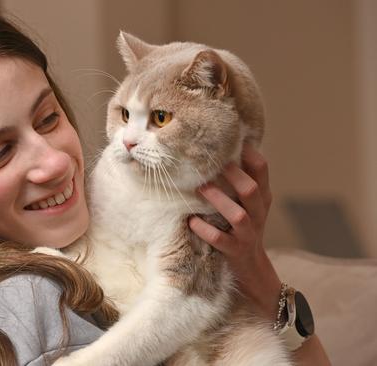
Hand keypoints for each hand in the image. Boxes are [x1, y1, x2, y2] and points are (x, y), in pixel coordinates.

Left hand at [188, 144, 281, 320]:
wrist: (253, 271)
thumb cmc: (243, 229)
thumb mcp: (248, 204)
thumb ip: (239, 181)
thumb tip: (220, 151)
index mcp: (261, 198)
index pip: (262, 170)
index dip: (249, 153)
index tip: (232, 139)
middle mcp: (258, 213)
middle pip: (251, 189)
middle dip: (232, 175)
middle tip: (211, 164)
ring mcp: (247, 234)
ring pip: (238, 215)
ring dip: (218, 200)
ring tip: (201, 189)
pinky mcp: (235, 251)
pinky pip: (220, 239)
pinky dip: (205, 229)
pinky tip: (192, 221)